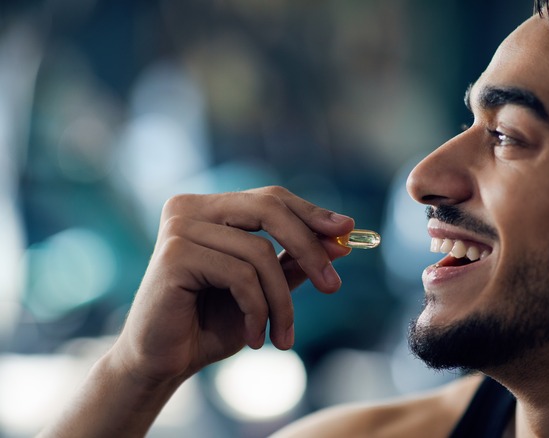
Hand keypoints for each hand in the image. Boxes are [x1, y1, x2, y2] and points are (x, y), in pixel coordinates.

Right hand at [110, 186, 353, 386]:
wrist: (163, 363)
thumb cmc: (211, 323)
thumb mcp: (264, 290)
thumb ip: (294, 262)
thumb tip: (342, 240)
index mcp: (211, 208)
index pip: (271, 198)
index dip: (312, 213)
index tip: (347, 231)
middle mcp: (191, 208)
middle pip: (269, 210)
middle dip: (309, 248)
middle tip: (333, 286)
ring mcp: (179, 227)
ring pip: (259, 253)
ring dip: (281, 302)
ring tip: (283, 336)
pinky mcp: (174, 254)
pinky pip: (240, 276)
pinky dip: (257, 310)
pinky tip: (255, 337)